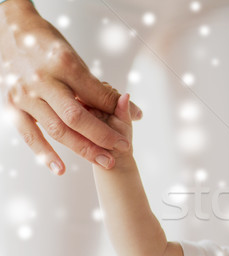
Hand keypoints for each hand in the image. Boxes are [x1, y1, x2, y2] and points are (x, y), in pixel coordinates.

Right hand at [0, 0, 141, 174]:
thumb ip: (101, 89)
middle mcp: (43, 81)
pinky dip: (45, 154)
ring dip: (83, 148)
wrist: (11, 32)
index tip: (130, 125)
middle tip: (122, 149)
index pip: (96, 95)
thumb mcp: (75, 59)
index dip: (116, 112)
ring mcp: (26, 95)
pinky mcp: (12, 106)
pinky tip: (61, 168)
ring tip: (105, 161)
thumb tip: (136, 112)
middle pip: (77, 117)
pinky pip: (30, 134)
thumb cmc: (48, 46)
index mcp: (64, 65)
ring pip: (57, 129)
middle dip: (102, 136)